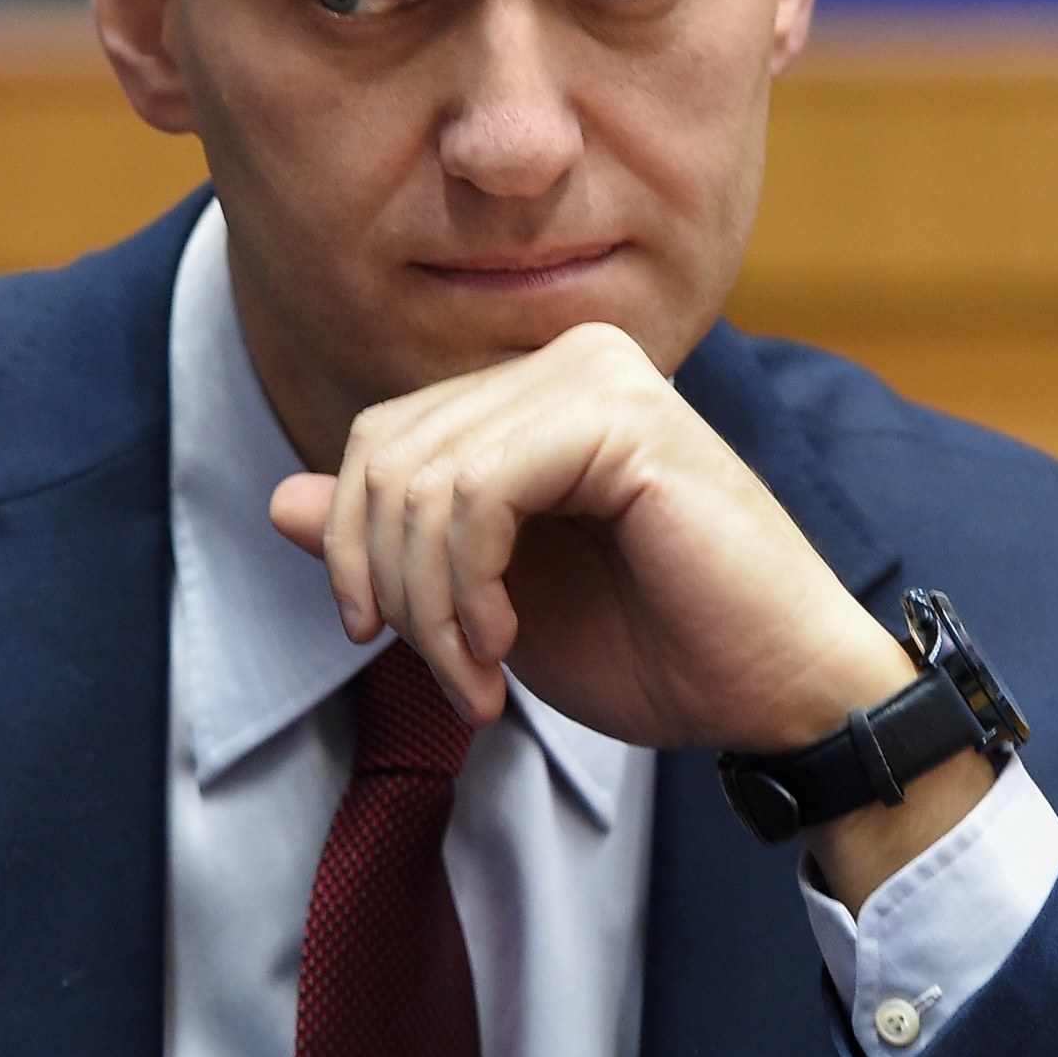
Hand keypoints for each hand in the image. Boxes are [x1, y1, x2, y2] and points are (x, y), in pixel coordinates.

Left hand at [265, 322, 912, 755]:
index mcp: (533, 393)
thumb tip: (280, 499)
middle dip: (389, 585)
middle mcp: (564, 359)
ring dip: (429, 607)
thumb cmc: (653, 649)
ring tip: (477, 678)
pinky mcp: (622, 416)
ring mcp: (596, 375)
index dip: (357, 550)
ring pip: (422, 481)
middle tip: (445, 678)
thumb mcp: (483, 601)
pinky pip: (476, 493)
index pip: (379, 441)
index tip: (388, 645)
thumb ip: (391, 542)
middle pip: (386, 454)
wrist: (777, 696)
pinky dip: (466, 587)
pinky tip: (505, 644)